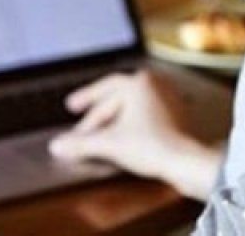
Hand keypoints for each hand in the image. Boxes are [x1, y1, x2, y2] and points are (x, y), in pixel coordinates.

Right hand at [49, 70, 221, 199]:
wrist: (186, 161)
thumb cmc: (155, 146)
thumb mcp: (109, 144)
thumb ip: (81, 143)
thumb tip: (58, 146)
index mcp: (139, 83)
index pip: (104, 87)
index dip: (85, 97)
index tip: (72, 105)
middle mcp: (155, 86)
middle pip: (117, 99)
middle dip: (97, 116)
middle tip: (82, 127)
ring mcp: (168, 100)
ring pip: (132, 107)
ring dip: (114, 120)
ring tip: (100, 134)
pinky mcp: (176, 117)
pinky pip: (145, 116)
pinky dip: (130, 125)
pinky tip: (123, 138)